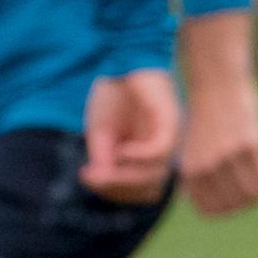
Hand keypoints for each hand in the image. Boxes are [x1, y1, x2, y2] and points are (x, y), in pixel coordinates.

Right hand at [80, 66, 181, 204]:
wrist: (124, 63)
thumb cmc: (113, 97)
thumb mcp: (100, 133)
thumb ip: (102, 158)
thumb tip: (97, 181)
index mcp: (146, 160)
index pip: (138, 193)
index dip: (113, 192)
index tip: (87, 176)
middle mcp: (162, 154)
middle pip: (148, 191)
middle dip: (118, 188)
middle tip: (91, 175)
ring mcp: (168, 140)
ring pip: (155, 175)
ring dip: (127, 174)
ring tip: (106, 161)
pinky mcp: (170, 123)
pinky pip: (159, 151)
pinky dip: (139, 156)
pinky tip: (123, 149)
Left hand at [175, 12, 257, 217]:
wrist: (215, 85)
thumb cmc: (206, 118)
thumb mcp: (194, 148)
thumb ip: (201, 175)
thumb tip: (220, 204)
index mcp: (188, 170)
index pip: (209, 211)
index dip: (226, 211)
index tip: (238, 201)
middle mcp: (205, 167)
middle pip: (232, 206)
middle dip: (247, 205)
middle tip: (257, 193)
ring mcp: (227, 158)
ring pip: (251, 197)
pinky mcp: (249, 146)